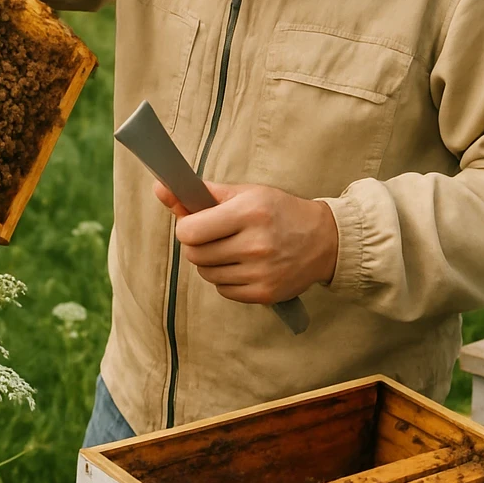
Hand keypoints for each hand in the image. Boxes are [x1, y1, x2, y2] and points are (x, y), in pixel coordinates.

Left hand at [153, 180, 338, 304]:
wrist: (323, 240)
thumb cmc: (278, 211)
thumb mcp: (245, 193)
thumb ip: (201, 194)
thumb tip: (160, 188)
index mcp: (248, 212)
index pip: (190, 231)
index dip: (185, 227)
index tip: (193, 223)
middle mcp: (255, 243)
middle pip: (194, 254)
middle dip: (196, 244)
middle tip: (212, 235)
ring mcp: (261, 271)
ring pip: (206, 273)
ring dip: (210, 262)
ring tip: (230, 248)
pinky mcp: (265, 293)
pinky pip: (223, 290)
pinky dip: (224, 278)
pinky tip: (241, 265)